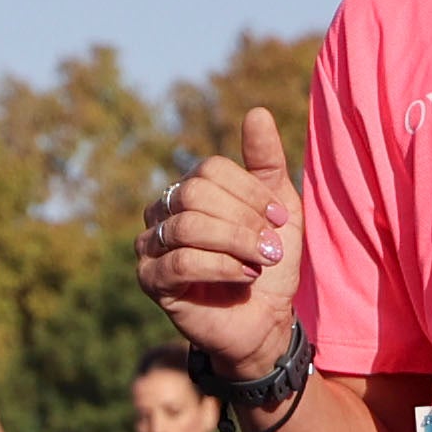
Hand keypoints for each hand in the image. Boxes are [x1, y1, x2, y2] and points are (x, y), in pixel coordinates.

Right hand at [139, 106, 300, 388]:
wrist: (266, 321)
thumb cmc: (269, 263)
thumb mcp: (279, 208)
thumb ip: (267, 162)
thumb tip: (257, 111)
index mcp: (189, 190)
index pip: (209, 170)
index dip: (249, 191)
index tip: (279, 218)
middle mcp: (162, 213)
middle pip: (195, 194)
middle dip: (242, 220)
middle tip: (270, 246)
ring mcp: (151, 247)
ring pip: (188, 227)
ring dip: (236, 244)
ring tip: (261, 262)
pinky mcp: (151, 282)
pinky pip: (181, 263)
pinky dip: (222, 267)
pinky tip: (246, 277)